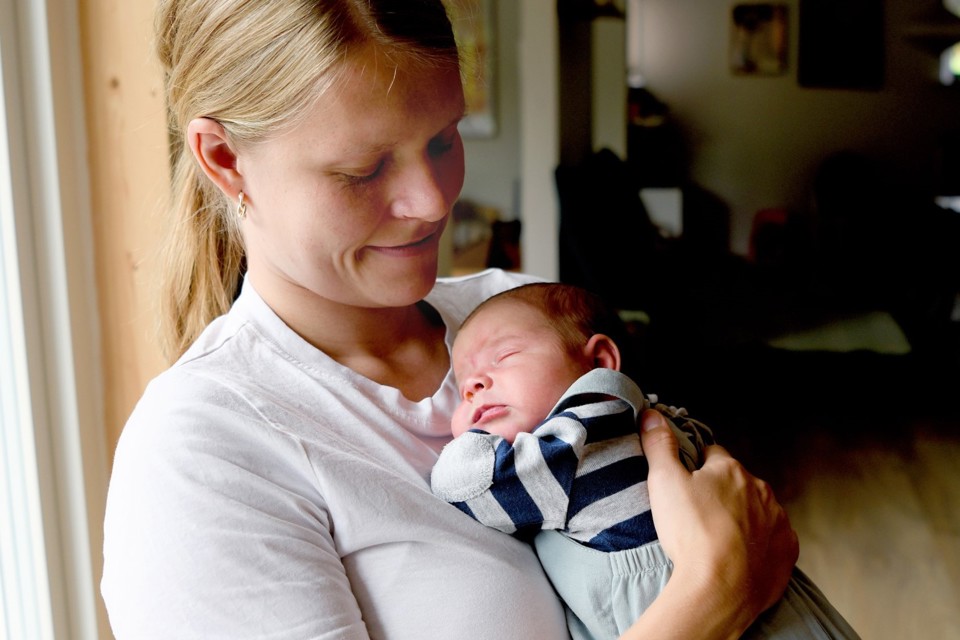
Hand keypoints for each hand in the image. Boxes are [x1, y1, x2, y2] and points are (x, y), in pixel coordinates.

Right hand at [639, 408, 797, 634]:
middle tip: (696, 516)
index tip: (684, 486)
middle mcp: (761, 490)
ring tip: (715, 540)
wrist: (720, 589)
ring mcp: (778, 521)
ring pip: (757, 510)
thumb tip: (651, 414)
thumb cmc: (691, 534)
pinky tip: (739, 556)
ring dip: (741, 518)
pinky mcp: (787, 550)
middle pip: (737, 483)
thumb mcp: (663, 482)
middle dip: (720, 493)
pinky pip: (773, 539)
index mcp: (731, 469)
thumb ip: (659, 445)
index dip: (695, 468)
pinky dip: (759, 544)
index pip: (712, 455)